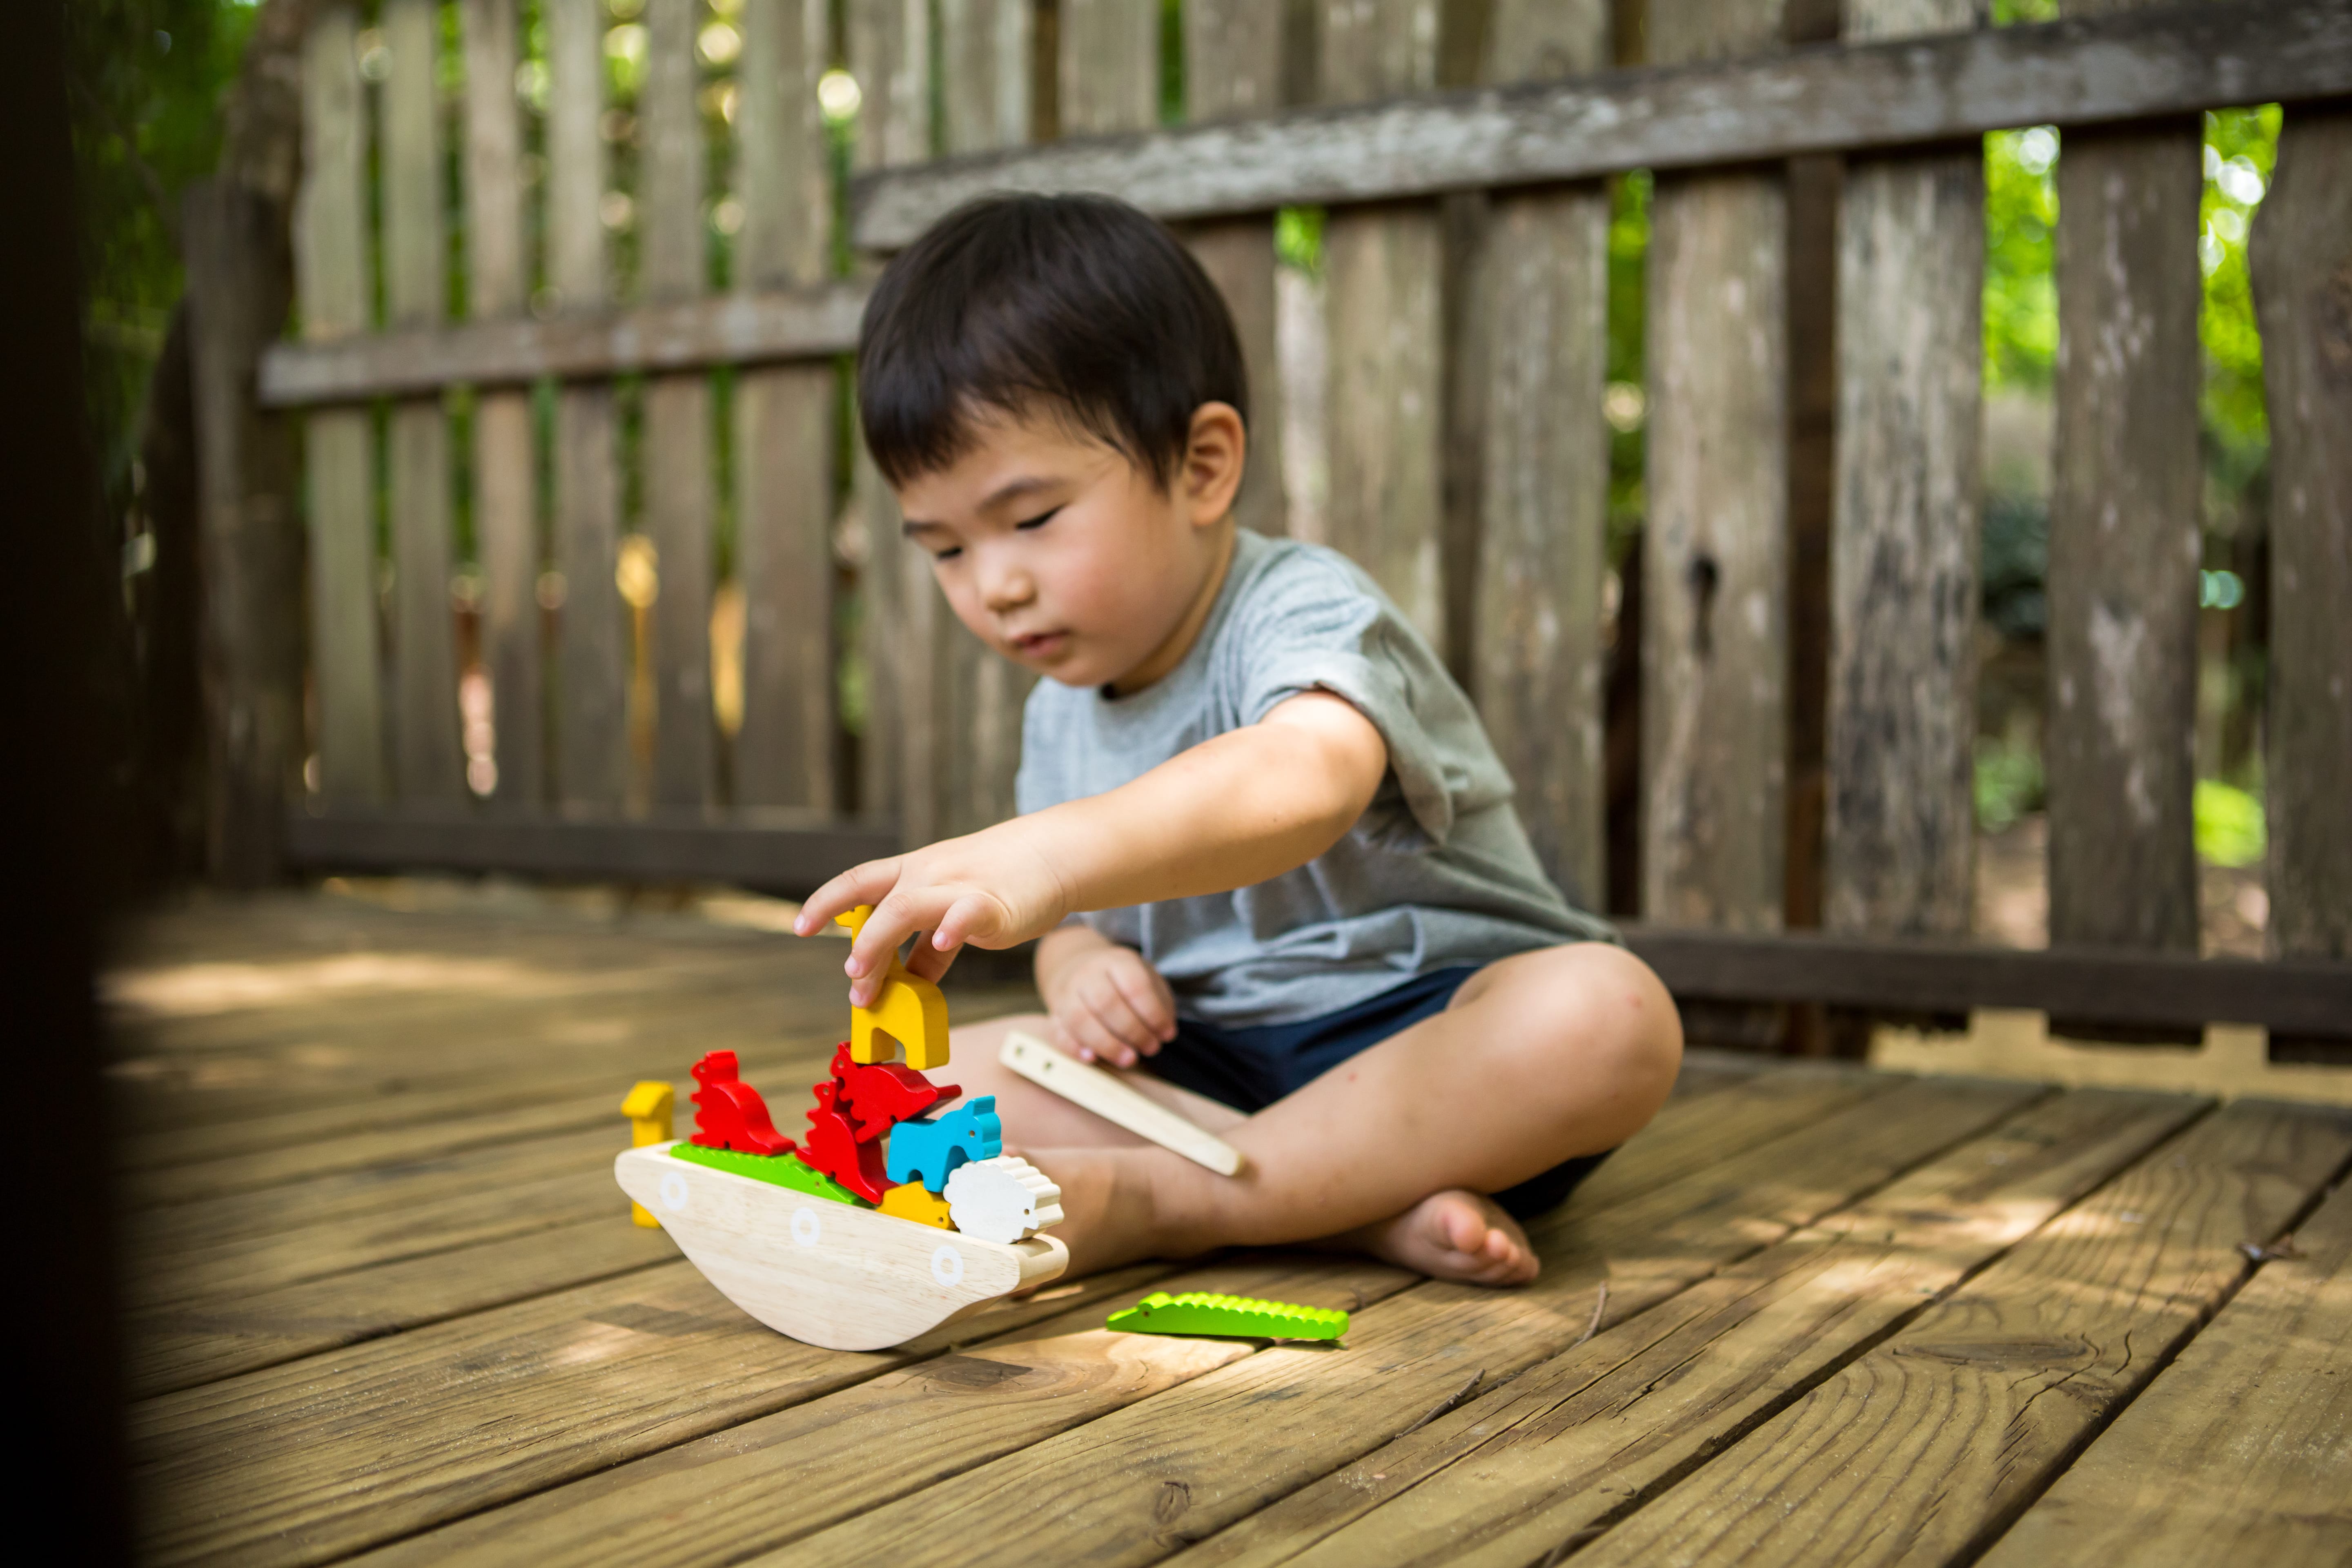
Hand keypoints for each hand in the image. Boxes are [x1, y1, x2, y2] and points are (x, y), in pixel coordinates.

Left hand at [793, 817, 1073, 1006]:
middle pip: (875, 899)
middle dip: (855, 943)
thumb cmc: (1001, 882)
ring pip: (905, 908)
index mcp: (913, 873)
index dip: (825, 902)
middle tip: (850, 981)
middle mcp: (927, 875)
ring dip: (878, 945)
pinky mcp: (992, 903)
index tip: (801, 927)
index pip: (858, 881)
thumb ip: (930, 947)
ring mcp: (957, 887)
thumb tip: (908, 982)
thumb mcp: (953, 907)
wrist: (1053, 854)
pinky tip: (943, 941)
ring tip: (865, 981)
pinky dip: (949, 929)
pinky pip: (964, 913)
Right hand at [1043, 941, 1175, 1068]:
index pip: (1134, 985)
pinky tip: (1092, 1058)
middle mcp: (1088, 974)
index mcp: (1117, 961)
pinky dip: (1073, 1048)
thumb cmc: (1125, 983)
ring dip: (1107, 1044)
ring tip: (1129, 1059)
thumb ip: (1161, 1005)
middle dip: (1132, 1031)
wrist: (1083, 970)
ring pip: (1078, 1018)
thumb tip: (1163, 1032)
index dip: (1154, 1014)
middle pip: (1105, 1002)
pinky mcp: (1054, 1015)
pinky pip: (1057, 1033)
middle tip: (1151, 1048)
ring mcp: (1067, 994)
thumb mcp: (1149, 981)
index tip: (1168, 1034)